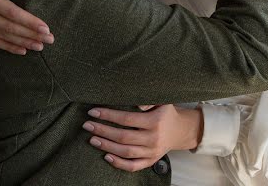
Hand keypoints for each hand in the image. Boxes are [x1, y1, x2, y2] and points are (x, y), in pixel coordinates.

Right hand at [0, 0, 53, 54]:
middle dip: (30, 35)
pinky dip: (8, 46)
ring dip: (22, 42)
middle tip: (49, 39)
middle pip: (9, 27)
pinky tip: (22, 50)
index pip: (11, 12)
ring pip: (2, 36)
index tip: (45, 27)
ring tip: (40, 46)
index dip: (29, 22)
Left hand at [82, 105, 203, 171]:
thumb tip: (137, 103)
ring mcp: (152, 152)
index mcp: (155, 121)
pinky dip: (119, 163)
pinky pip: (133, 166)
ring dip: (106, 146)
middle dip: (102, 130)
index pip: (127, 119)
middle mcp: (153, 138)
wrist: (180, 131)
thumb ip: (149, 100)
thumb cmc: (166, 112)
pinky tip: (106, 156)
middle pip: (123, 137)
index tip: (93, 111)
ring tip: (92, 139)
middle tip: (87, 125)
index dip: (108, 115)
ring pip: (126, 152)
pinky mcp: (151, 161)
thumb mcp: (162, 101)